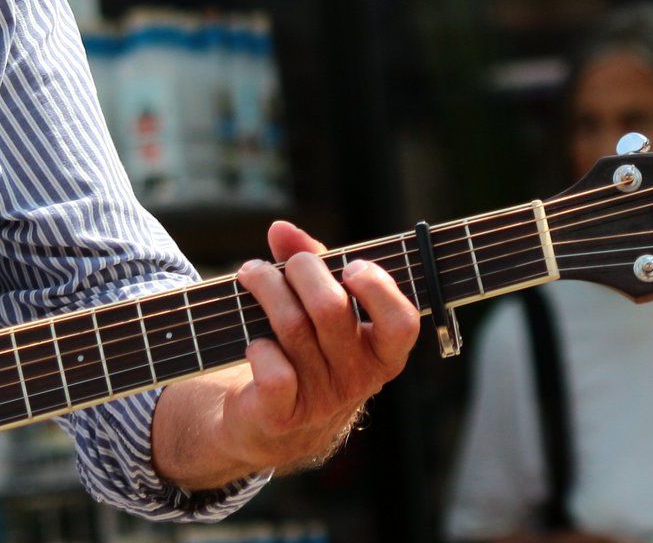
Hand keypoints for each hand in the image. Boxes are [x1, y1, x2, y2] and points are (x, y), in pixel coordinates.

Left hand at [221, 220, 419, 473]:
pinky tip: (254, 340)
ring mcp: (321, 400)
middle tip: (286, 265)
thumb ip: (310, 262)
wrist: (268, 423)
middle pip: (330, 308)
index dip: (378, 287)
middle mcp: (357, 378)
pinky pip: (274, 372)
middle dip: (301, 270)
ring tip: (251, 275)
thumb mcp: (317, 305)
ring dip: (265, 288)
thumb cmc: (303, 349)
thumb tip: (281, 230)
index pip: (402, 322)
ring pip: (293, 326)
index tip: (350, 267)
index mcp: (380, 352)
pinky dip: (259, 346)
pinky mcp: (282, 415)